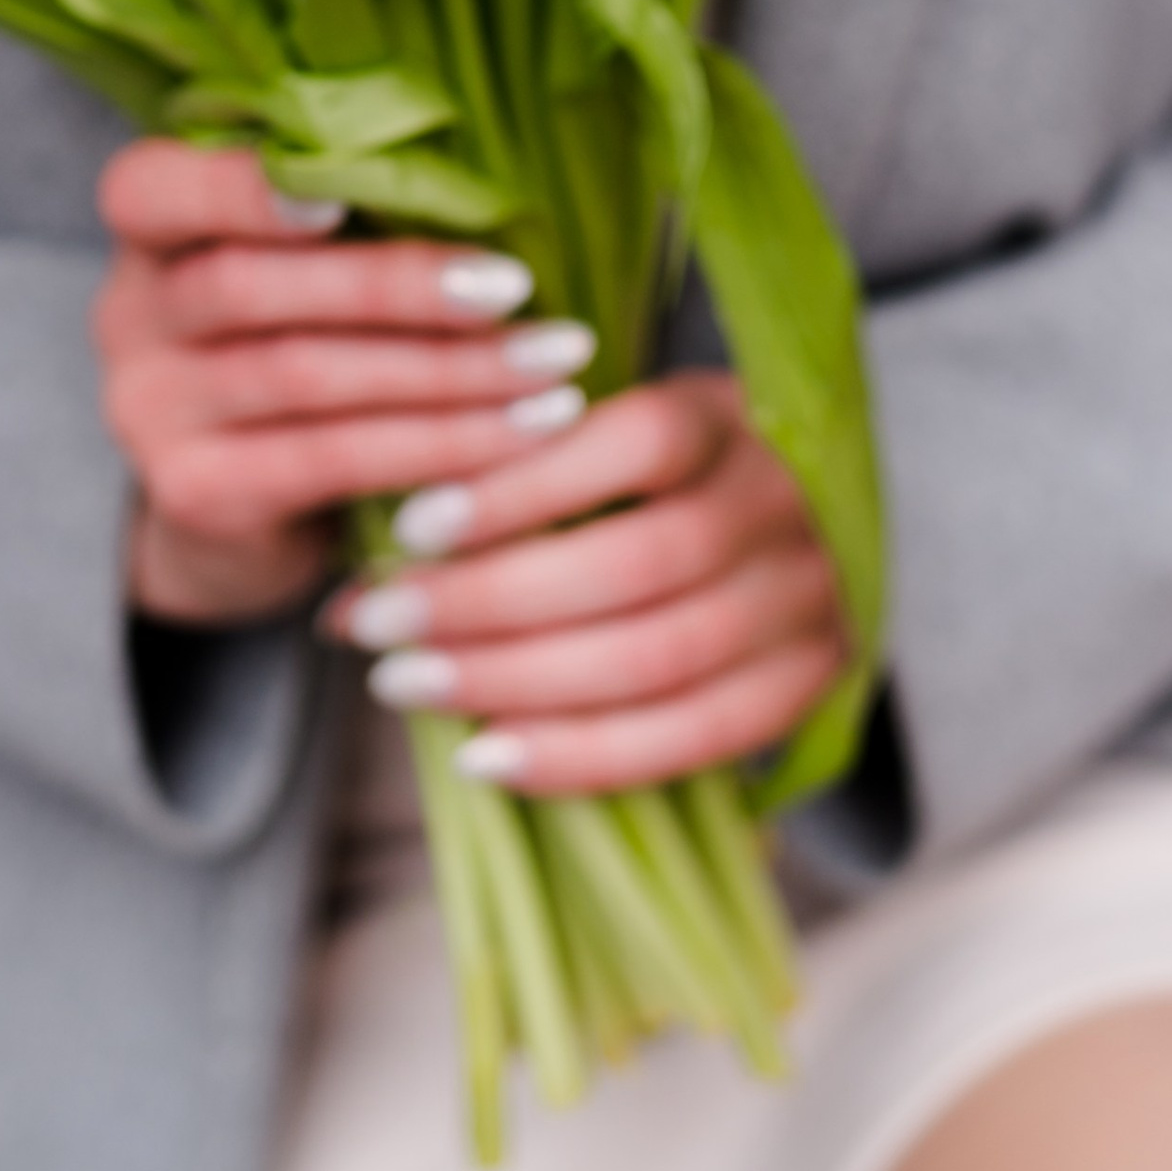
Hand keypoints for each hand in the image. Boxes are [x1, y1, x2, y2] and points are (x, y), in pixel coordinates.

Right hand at [94, 140, 600, 626]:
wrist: (239, 502)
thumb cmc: (302, 331)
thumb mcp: (299, 261)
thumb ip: (351, 208)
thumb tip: (486, 172)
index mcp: (148, 226)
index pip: (153, 187)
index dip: (239, 187)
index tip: (343, 189)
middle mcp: (129, 314)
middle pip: (250, 284)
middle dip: (395, 284)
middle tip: (513, 284)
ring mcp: (150, 412)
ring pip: (304, 377)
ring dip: (445, 372)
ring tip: (548, 363)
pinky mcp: (197, 494)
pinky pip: (330, 462)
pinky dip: (438, 447)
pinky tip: (517, 436)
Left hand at [321, 368, 847, 792]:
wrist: (800, 523)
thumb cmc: (661, 472)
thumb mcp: (606, 435)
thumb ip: (512, 476)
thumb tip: (360, 570)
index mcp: (733, 413)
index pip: (636, 441)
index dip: (523, 486)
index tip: (411, 522)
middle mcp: (784, 503)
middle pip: (634, 564)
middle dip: (488, 601)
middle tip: (377, 622)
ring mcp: (809, 599)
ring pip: (656, 658)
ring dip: (514, 682)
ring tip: (408, 685)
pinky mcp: (811, 682)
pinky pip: (691, 739)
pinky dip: (581, 756)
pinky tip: (486, 757)